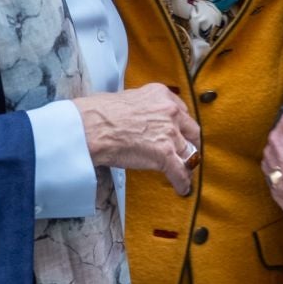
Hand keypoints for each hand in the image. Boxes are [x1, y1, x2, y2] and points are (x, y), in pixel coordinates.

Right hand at [74, 83, 200, 195]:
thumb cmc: (99, 113)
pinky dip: (182, 182)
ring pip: (189, 152)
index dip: (181, 125)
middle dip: (190, 143)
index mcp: (161, 95)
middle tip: (186, 151)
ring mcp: (169, 133)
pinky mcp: (164, 154)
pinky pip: (180, 171)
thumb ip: (143, 107)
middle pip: (192, 131)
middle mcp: (170, 112)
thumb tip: (142, 118)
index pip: (181, 111)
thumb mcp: (128, 97)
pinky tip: (181, 188)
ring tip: (184, 173)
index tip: (179, 132)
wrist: (90, 128)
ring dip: (187, 164)